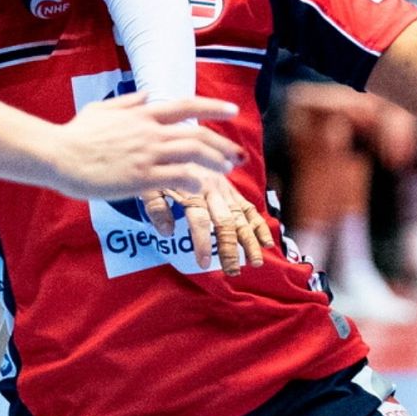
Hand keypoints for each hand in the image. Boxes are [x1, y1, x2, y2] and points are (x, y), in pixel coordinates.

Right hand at [48, 93, 243, 198]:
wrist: (58, 155)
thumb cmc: (76, 134)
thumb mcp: (102, 109)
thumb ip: (128, 102)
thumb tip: (146, 95)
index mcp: (141, 114)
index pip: (186, 105)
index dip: (213, 106)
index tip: (232, 110)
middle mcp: (149, 131)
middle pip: (197, 134)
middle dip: (222, 144)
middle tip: (236, 155)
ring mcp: (147, 154)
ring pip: (193, 154)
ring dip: (214, 161)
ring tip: (225, 169)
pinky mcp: (141, 177)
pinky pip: (177, 177)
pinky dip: (194, 181)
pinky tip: (199, 186)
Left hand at [141, 173, 272, 275]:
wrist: (177, 144)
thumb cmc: (160, 170)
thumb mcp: (149, 185)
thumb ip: (156, 208)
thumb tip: (166, 232)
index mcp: (191, 189)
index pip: (199, 220)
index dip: (202, 242)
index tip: (203, 263)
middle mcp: (211, 190)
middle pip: (224, 221)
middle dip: (229, 247)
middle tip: (233, 271)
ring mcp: (225, 190)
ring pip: (240, 217)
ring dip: (249, 240)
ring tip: (256, 262)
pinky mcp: (232, 190)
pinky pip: (249, 207)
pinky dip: (259, 224)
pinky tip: (268, 242)